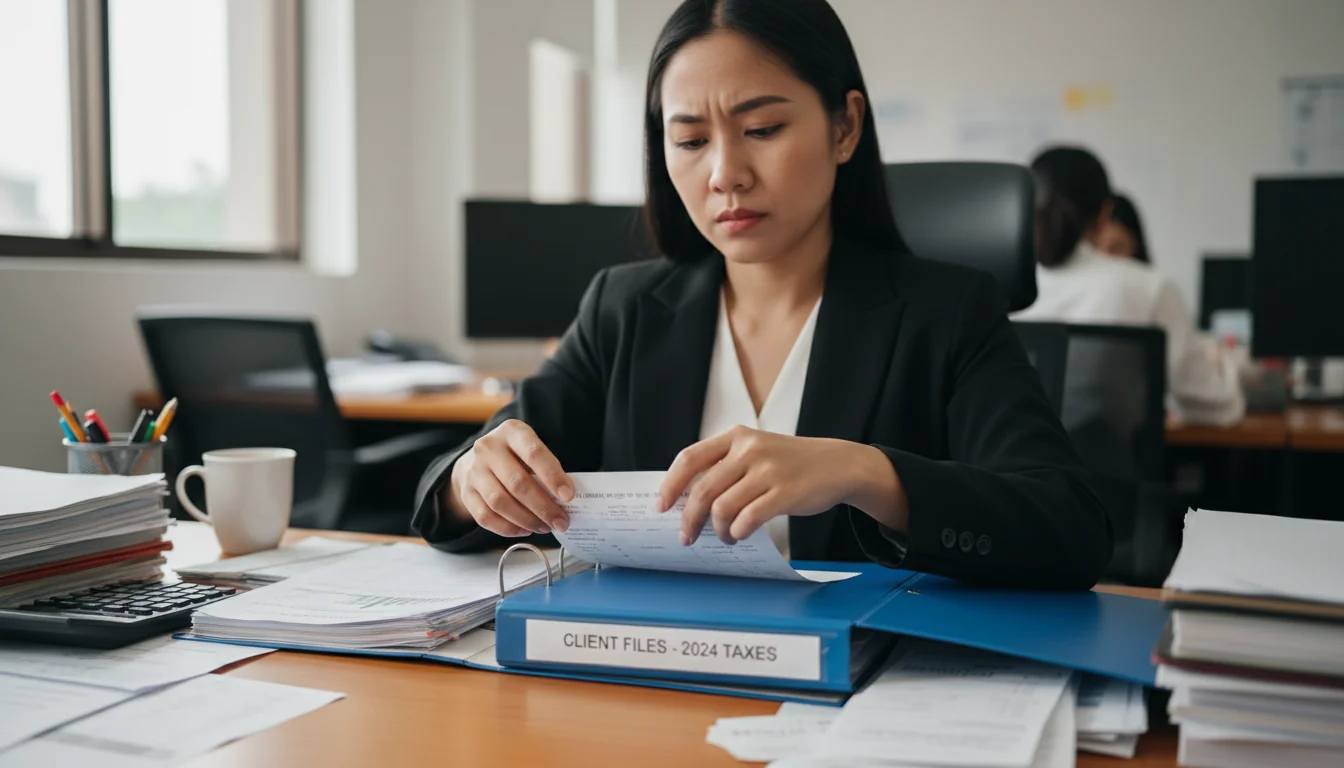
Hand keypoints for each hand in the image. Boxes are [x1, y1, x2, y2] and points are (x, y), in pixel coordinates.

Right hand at [447, 420, 572, 537]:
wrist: (476, 459)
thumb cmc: (514, 456)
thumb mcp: (530, 448)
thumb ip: (546, 468)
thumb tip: (564, 500)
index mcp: (511, 431)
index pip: (534, 453)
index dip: (553, 476)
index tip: (568, 496)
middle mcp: (488, 448)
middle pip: (517, 482)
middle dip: (543, 507)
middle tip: (560, 522)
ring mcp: (474, 471)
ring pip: (500, 502)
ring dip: (526, 519)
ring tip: (544, 527)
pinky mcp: (465, 492)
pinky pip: (485, 516)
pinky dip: (507, 528)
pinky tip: (524, 530)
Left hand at [655, 426, 906, 545]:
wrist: (838, 465)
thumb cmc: (791, 463)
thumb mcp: (757, 451)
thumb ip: (726, 467)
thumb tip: (687, 499)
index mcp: (736, 437)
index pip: (690, 458)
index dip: (671, 485)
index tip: (661, 506)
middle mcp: (749, 449)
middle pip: (702, 489)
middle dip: (689, 519)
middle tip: (686, 537)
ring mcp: (768, 470)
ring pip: (723, 508)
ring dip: (718, 530)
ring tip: (725, 537)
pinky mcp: (785, 492)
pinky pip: (749, 519)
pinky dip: (738, 532)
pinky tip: (740, 535)